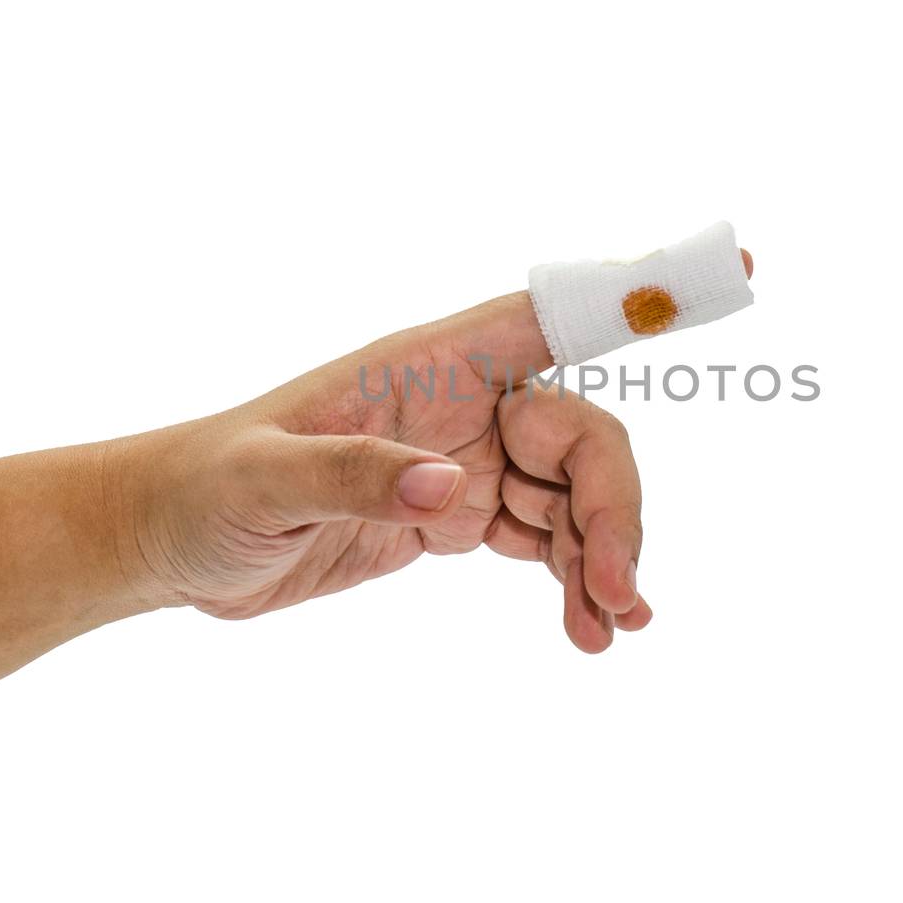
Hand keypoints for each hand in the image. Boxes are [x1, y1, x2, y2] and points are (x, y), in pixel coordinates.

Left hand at [109, 258, 744, 651]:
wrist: (170, 543)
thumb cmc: (202, 488)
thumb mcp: (259, 481)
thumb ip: (350, 475)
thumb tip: (449, 491)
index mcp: (427, 364)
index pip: (552, 313)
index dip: (641, 291)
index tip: (732, 273)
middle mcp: (461, 402)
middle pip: (584, 435)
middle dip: (617, 509)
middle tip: (621, 594)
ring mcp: (463, 460)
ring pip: (575, 495)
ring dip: (605, 556)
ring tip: (613, 628)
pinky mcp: (452, 517)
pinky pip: (542, 540)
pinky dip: (573, 579)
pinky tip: (587, 629)